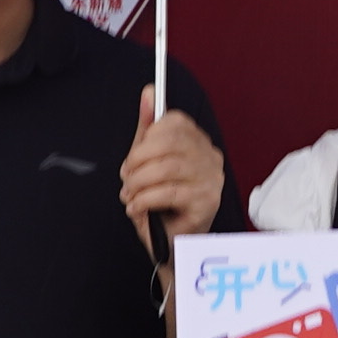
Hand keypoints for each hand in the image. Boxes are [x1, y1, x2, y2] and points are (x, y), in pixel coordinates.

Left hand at [124, 97, 227, 239]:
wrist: (171, 246)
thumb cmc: (161, 204)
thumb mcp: (148, 163)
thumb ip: (148, 129)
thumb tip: (149, 92)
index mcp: (198, 143)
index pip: (175, 122)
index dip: (147, 137)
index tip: (133, 158)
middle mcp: (210, 157)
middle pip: (170, 142)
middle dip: (137, 160)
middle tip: (126, 179)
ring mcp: (212, 180)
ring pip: (167, 168)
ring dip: (138, 183)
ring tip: (130, 196)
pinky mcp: (208, 203)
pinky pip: (170, 192)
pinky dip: (145, 200)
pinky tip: (138, 208)